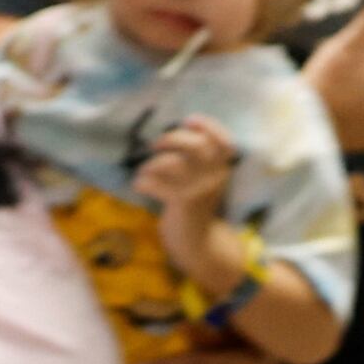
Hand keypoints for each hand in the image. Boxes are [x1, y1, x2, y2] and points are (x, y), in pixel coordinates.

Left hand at [135, 114, 240, 243]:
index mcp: (221, 169)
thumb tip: (171, 136)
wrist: (197, 244)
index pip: (224, 142)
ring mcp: (200, 191)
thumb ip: (197, 161)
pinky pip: (157, 184)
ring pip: (172, 164)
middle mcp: (214, 178)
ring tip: (144, 172)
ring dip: (150, 165)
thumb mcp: (204, 182)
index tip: (190, 120)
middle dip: (172, 138)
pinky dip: (143, 182)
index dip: (209, 126)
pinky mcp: (183, 204)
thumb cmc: (194, 207)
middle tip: (155, 145)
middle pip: (197, 146)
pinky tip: (139, 186)